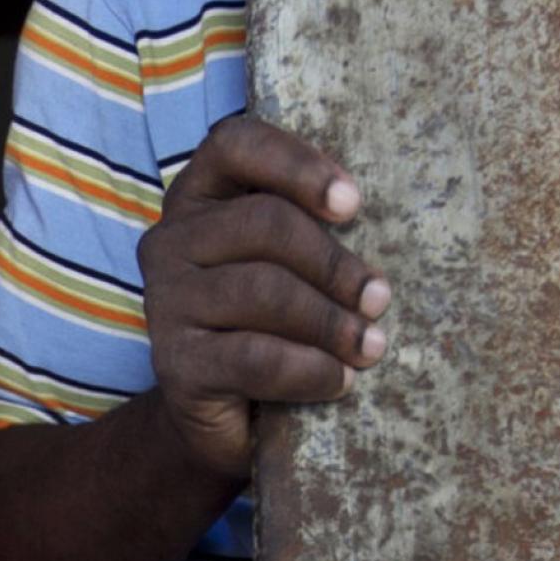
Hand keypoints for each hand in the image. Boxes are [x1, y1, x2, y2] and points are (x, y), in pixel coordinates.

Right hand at [136, 116, 392, 480]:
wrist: (220, 416)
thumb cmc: (270, 324)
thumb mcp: (288, 265)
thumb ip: (313, 230)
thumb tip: (393, 222)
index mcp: (200, 197)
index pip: (234, 144)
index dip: (297, 164)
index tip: (353, 205)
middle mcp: (171, 240)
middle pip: (263, 222)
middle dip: (334, 262)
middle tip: (379, 298)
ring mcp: (166, 301)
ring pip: (262, 290)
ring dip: (331, 321)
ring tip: (371, 345)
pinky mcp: (175, 362)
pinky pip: (255, 357)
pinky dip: (310, 369)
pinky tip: (341, 380)